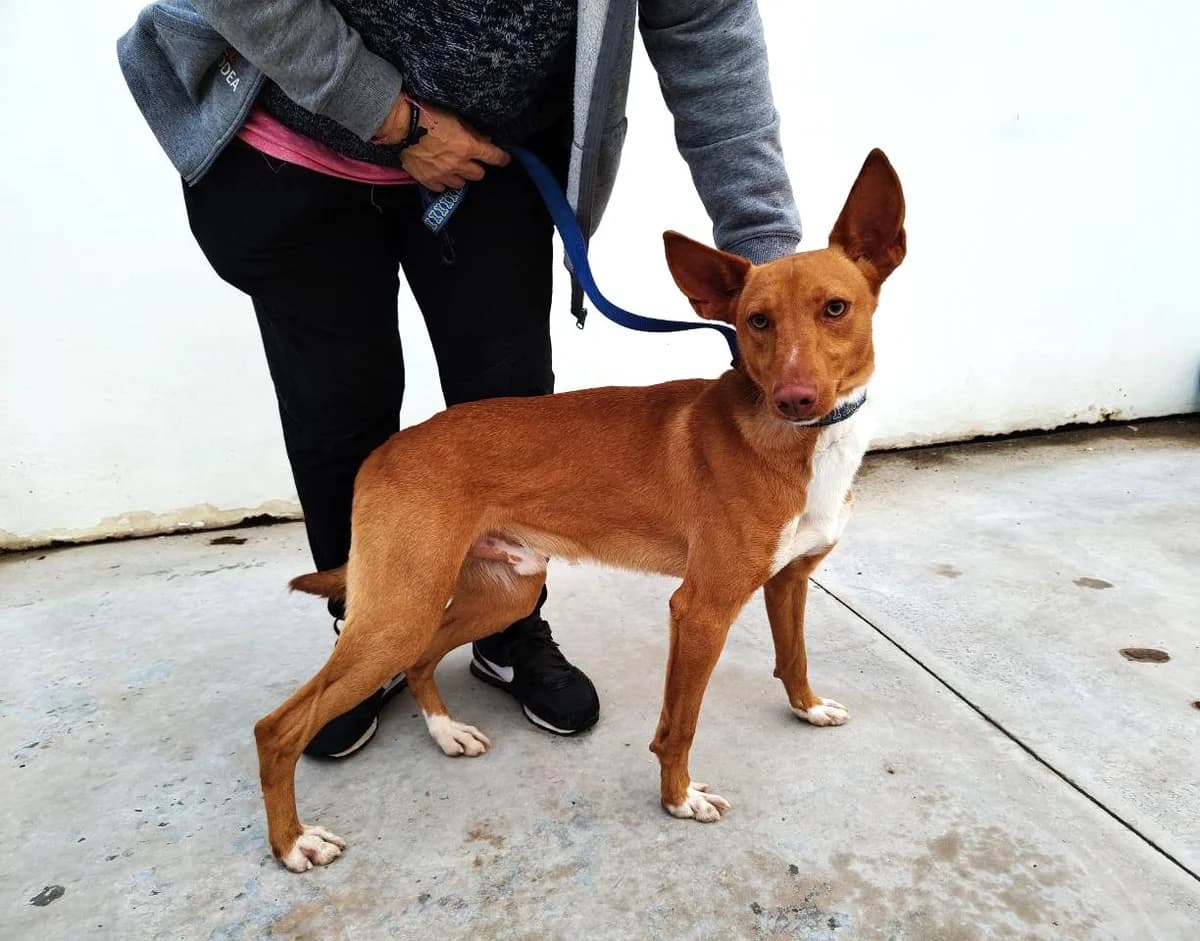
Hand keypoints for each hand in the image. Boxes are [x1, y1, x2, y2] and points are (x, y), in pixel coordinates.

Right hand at [374, 94, 508, 190]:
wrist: (401, 126)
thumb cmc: (428, 116)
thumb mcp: (455, 118)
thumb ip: (472, 132)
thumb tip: (485, 140)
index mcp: (468, 146)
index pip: (493, 157)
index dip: (502, 158)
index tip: (505, 159)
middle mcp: (458, 164)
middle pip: (479, 175)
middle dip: (477, 167)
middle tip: (470, 159)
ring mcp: (443, 175)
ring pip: (462, 184)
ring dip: (461, 176)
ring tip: (453, 167)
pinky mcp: (429, 180)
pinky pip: (442, 188)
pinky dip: (443, 182)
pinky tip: (440, 173)